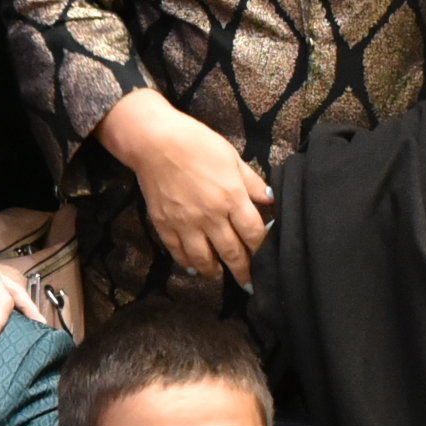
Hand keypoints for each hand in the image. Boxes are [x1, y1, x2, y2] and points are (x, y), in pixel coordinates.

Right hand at [101, 89, 270, 285]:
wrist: (155, 141)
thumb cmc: (197, 143)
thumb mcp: (232, 157)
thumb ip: (252, 182)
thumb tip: (270, 200)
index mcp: (232, 198)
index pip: (254, 234)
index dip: (263, 249)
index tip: (267, 259)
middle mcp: (211, 217)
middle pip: (232, 253)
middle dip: (244, 271)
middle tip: (250, 284)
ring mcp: (186, 224)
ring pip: (204, 259)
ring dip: (216, 271)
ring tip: (221, 275)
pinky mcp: (165, 226)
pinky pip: (178, 252)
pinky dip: (187, 263)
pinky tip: (193, 268)